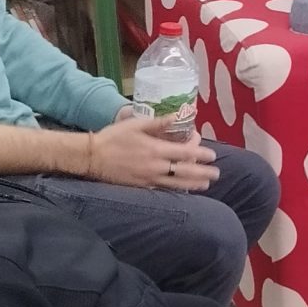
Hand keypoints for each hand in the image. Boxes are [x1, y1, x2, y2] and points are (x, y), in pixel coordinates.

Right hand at [85, 109, 217, 190]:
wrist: (91, 157)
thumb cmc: (114, 137)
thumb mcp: (136, 124)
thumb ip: (160, 122)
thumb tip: (180, 115)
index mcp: (156, 149)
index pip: (185, 153)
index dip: (201, 154)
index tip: (212, 155)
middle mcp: (155, 166)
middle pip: (185, 171)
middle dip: (203, 173)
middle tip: (216, 173)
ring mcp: (148, 179)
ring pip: (176, 184)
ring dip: (193, 184)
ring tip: (206, 185)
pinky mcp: (141, 187)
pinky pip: (163, 191)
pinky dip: (176, 191)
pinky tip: (183, 191)